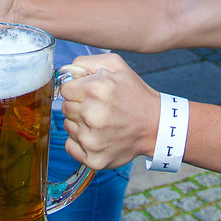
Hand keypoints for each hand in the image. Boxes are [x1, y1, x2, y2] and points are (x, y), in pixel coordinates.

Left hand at [60, 53, 159, 170]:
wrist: (155, 126)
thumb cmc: (134, 95)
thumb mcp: (116, 66)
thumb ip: (85, 63)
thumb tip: (65, 72)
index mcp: (95, 89)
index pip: (65, 89)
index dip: (77, 90)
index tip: (90, 94)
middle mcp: (91, 115)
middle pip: (65, 108)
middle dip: (79, 106)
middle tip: (99, 108)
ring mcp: (91, 139)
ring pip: (68, 126)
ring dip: (80, 123)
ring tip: (101, 122)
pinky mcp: (93, 158)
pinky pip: (70, 146)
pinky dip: (80, 142)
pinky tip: (97, 136)